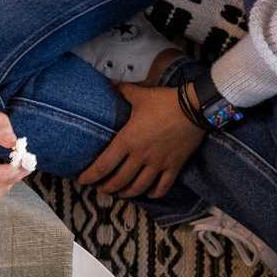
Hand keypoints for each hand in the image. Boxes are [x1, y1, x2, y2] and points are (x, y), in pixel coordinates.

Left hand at [79, 84, 202, 199]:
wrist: (194, 107)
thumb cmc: (164, 101)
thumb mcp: (140, 95)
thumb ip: (122, 91)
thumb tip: (109, 83)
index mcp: (128, 140)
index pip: (103, 165)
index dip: (91, 176)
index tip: (83, 181)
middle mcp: (141, 156)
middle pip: (119, 181)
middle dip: (107, 188)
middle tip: (100, 189)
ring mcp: (158, 164)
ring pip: (139, 187)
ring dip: (127, 193)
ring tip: (120, 194)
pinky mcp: (174, 166)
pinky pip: (162, 187)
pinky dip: (154, 193)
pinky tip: (149, 194)